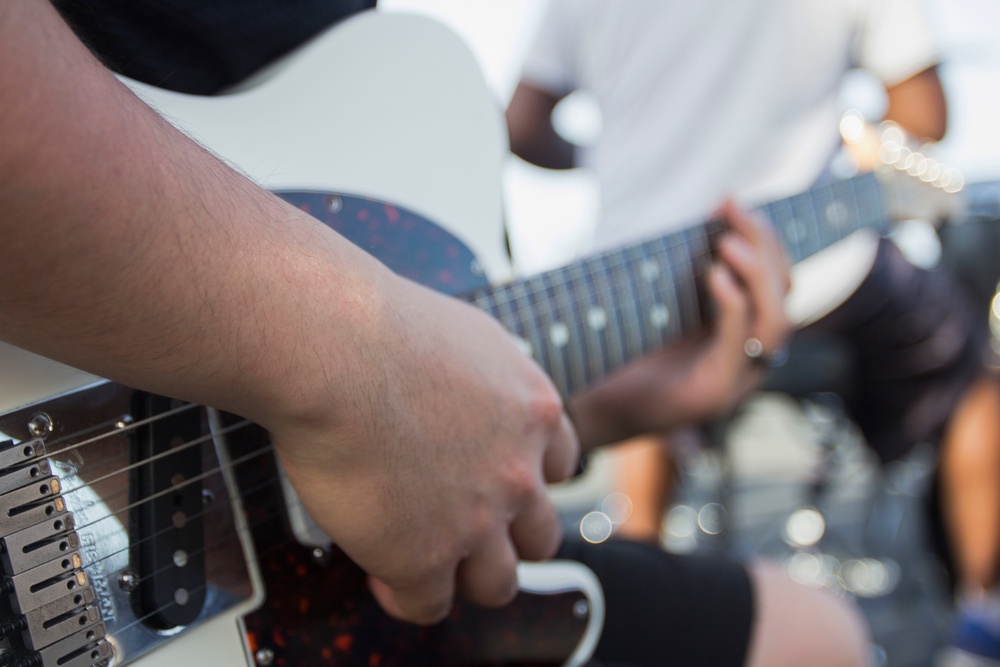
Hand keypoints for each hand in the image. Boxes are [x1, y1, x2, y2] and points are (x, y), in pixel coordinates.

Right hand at [271, 273, 578, 624]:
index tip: (498, 481)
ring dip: (465, 577)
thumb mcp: (466, 333)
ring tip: (427, 561)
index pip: (560, 465)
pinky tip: (381, 572)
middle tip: (467, 528)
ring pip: (497, 582)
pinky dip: (404, 595)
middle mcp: (517, 470)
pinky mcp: (423, 556)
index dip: (528, 479)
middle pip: (539, 534)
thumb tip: (469, 374)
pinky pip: (427, 604)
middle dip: (506, 536)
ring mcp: (477, 520)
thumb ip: (486, 369)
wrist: (334, 345)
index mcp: (533, 411)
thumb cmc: (376, 324)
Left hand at [569, 202, 790, 449]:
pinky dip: (733, 307)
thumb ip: (682, 270)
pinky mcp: (714, 395)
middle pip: (783, 296)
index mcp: (740, 332)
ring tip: (728, 242)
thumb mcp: (659, 302)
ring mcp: (737, 380)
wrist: (590, 407)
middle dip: (765, 246)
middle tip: (733, 209)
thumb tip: (700, 213)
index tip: (731, 202)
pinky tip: (715, 276)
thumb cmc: (620, 352)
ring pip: (774, 323)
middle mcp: (748, 358)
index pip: (776, 280)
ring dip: (757, 276)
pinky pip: (738, 347)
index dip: (762, 239)